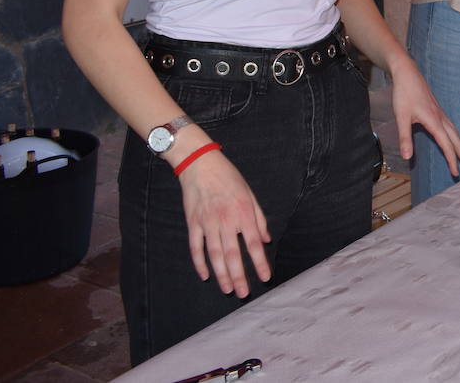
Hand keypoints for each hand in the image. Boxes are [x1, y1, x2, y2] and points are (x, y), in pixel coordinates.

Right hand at [177, 150, 271, 297]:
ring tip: (227, 289)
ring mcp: (207, 223)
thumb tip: (266, 239)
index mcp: (243, 214)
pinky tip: (205, 276)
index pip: (254, 244)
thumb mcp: (250, 194)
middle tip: (243, 293)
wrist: (201, 165)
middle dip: (239, 276)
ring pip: (214, 255)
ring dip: (221, 274)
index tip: (265, 278)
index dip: (260, 263)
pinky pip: (196, 248)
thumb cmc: (229, 178)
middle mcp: (226, 221)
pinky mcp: (193, 223)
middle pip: (233, 255)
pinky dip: (199, 263)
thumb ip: (259, 219)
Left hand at [388, 54, 459, 176]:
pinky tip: (450, 137)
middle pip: (455, 138)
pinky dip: (453, 134)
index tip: (455, 171)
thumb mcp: (401, 117)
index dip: (451, 159)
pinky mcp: (436, 109)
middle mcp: (440, 117)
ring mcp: (439, 113)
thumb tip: (407, 156)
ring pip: (454, 131)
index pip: (446, 144)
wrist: (407, 74)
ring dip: (459, 143)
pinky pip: (449, 125)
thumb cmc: (404, 93)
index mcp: (434, 120)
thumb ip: (405, 138)